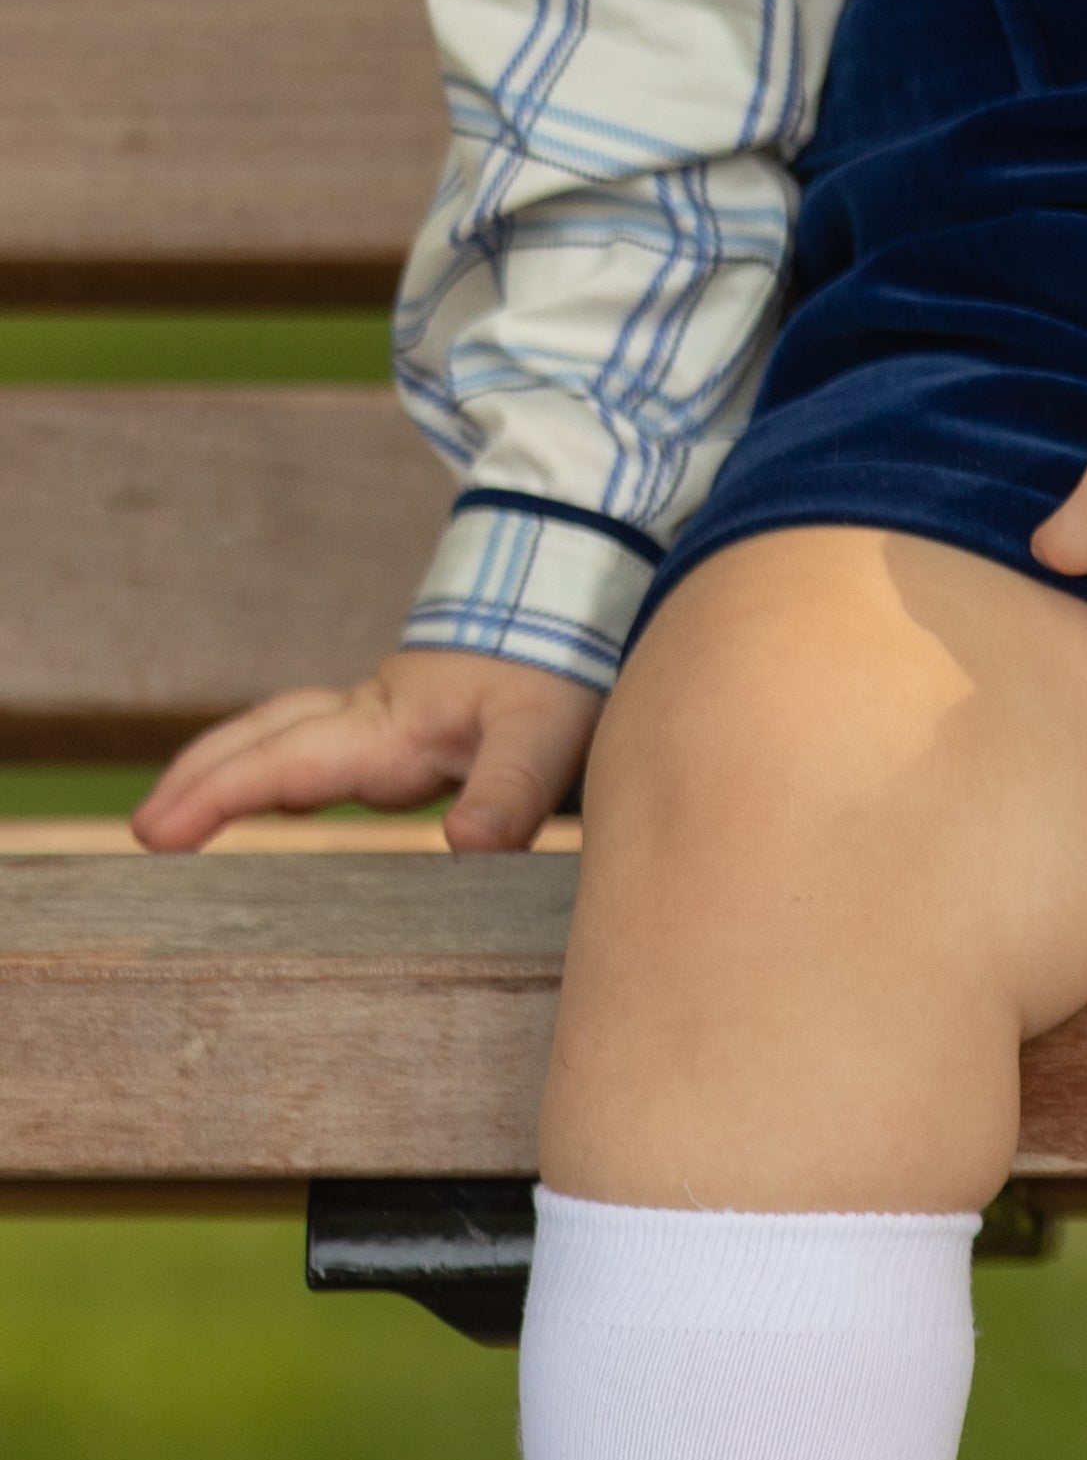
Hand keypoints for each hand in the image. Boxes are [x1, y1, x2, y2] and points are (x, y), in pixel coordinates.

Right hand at [131, 648, 600, 852]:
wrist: (570, 613)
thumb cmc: (558, 678)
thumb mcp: (546, 738)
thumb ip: (510, 794)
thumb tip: (467, 846)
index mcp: (390, 726)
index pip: (285, 763)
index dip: (220, 797)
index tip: (160, 832)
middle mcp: (367, 718)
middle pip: (260, 743)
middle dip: (197, 783)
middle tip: (143, 832)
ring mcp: (376, 716)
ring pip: (277, 737)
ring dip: (222, 769)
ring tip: (174, 816)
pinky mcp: (396, 724)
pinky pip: (313, 743)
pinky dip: (273, 766)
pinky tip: (274, 795)